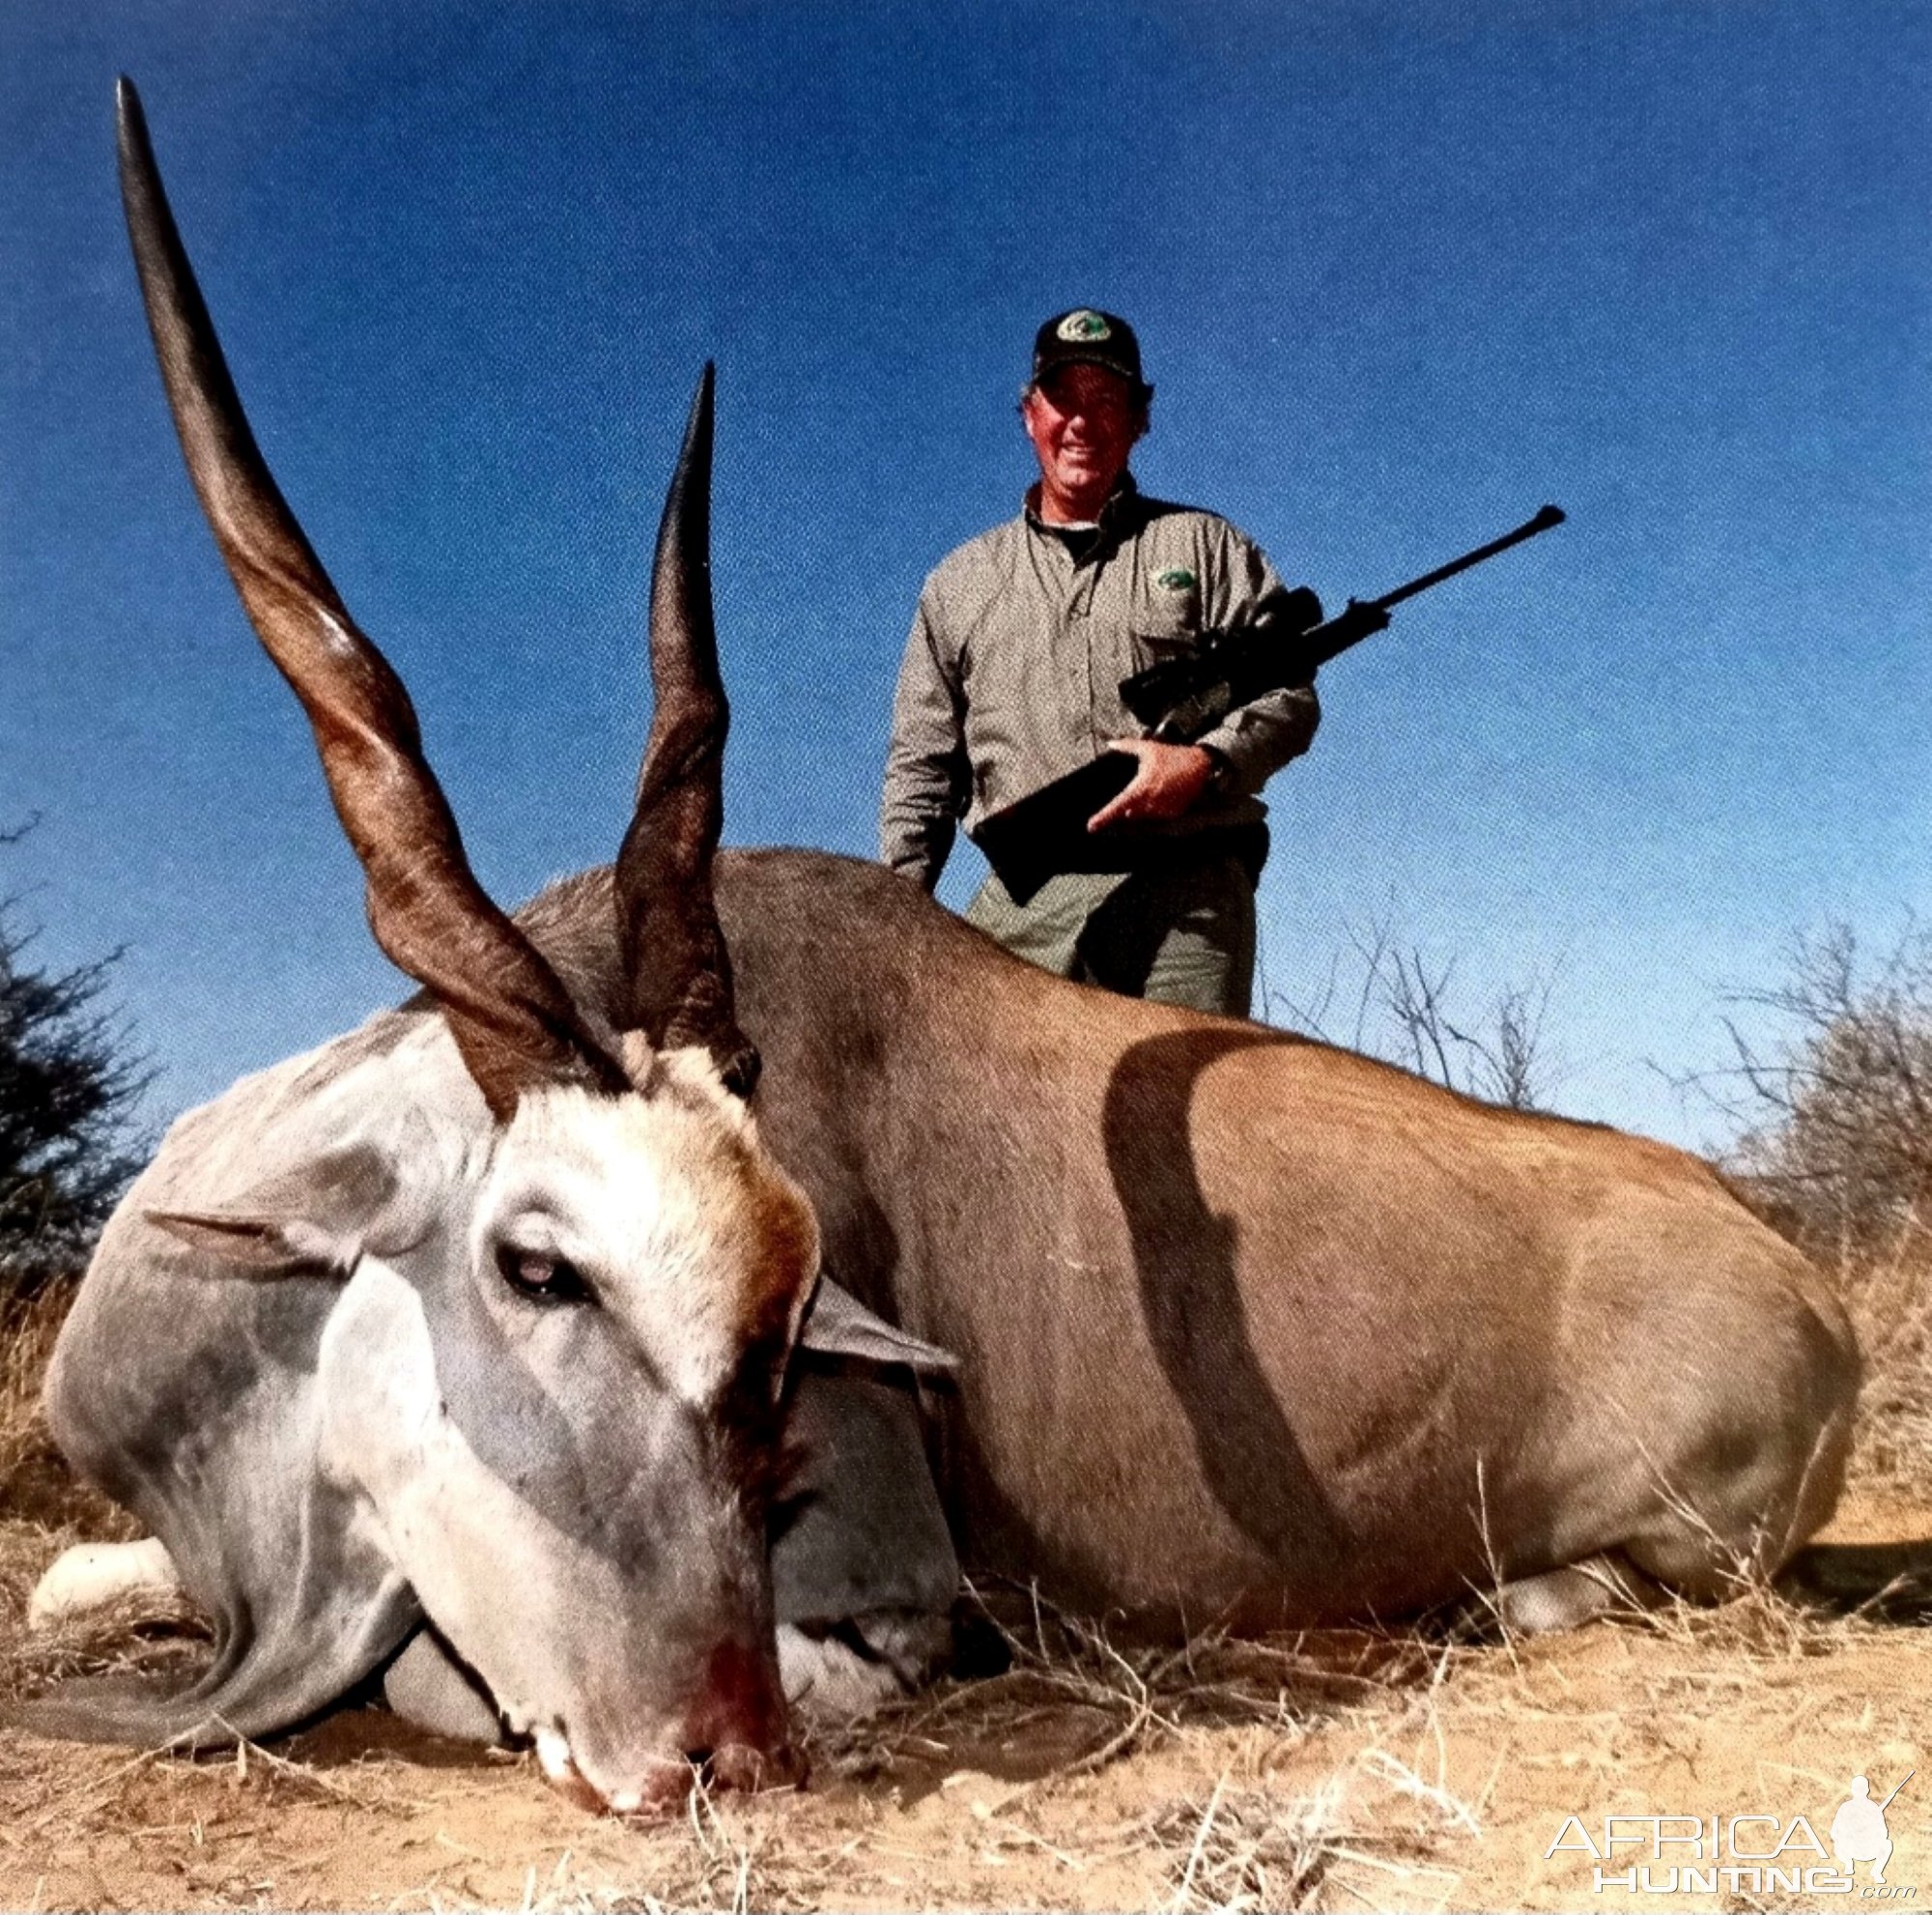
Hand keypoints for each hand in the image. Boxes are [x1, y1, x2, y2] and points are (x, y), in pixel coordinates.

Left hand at [1086, 740, 1215, 832]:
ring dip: (1141, 808)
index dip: (1103, 818)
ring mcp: (1162, 811)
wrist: (1202, 765)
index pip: (1117, 807)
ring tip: (1153, 790)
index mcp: (1140, 789)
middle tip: (1130, 798)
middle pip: (1128, 814)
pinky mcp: (1173, 814)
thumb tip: (1111, 744)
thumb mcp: (1149, 748)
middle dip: (1124, 810)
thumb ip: (1127, 746)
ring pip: (1143, 816)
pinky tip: (1162, 794)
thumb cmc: (1174, 756)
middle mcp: (1150, 803)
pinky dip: (1155, 809)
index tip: (1091, 826)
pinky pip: (1158, 817)